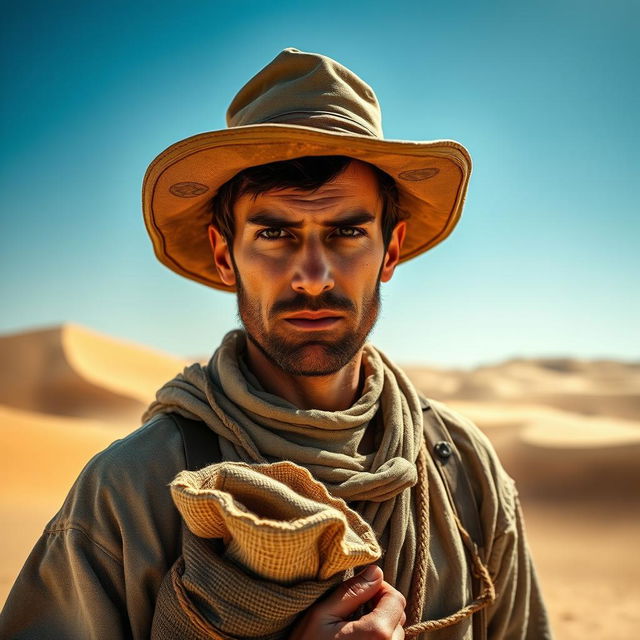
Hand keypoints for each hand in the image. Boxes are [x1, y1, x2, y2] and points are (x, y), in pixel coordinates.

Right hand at [289, 565, 405, 638]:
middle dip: (380, 608)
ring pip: (395, 635)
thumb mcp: (322, 614)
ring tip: (354, 630)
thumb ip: (352, 591)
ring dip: (380, 627)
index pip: (395, 598)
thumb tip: (375, 571)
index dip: (378, 588)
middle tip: (354, 611)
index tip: (359, 593)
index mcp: (377, 632)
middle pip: (398, 617)